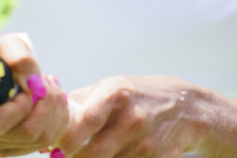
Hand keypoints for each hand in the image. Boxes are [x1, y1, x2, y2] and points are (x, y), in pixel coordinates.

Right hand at [0, 33, 71, 156]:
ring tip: (51, 88)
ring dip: (54, 111)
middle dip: (47, 106)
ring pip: (37, 140)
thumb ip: (20, 60)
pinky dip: (55, 121)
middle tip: (49, 81)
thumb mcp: (8, 45)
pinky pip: (41, 143)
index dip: (23, 105)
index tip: (33, 82)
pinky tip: (50, 102)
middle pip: (24, 133)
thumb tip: (35, 86)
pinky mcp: (5, 147)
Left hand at [57, 76, 208, 157]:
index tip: (55, 149)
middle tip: (66, 157)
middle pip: (92, 155)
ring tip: (99, 152)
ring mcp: (147, 143)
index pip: (84, 122)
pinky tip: (118, 156)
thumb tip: (48, 126)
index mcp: (116, 94)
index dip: (66, 141)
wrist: (187, 109)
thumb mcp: (111, 87)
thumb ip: (79, 103)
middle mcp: (133, 119)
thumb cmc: (139, 96)